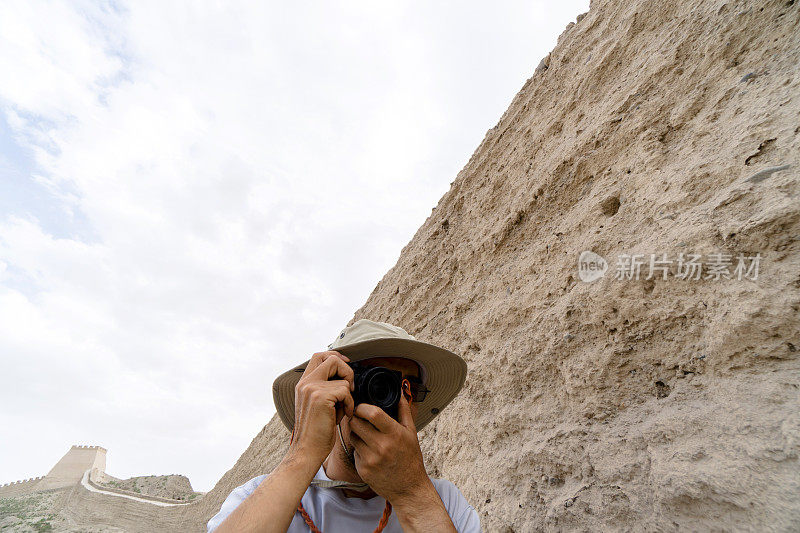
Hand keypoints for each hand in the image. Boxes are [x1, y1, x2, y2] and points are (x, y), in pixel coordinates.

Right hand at [289, 351, 354, 466]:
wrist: (308, 450)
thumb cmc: (316, 431)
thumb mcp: (317, 405)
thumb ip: (325, 388)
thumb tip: (343, 376)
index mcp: (303, 383)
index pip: (319, 356)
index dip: (336, 357)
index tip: (347, 366)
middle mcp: (305, 383)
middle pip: (331, 359)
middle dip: (347, 370)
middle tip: (350, 388)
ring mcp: (311, 388)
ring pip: (342, 378)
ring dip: (348, 395)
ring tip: (341, 409)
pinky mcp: (320, 397)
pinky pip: (345, 391)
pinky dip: (349, 404)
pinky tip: (343, 415)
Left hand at [348, 390, 430, 503]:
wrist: (409, 488)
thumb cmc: (411, 459)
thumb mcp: (411, 433)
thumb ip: (404, 411)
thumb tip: (400, 393)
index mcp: (394, 434)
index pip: (373, 413)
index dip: (363, 407)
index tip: (362, 407)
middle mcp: (382, 446)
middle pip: (356, 423)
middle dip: (356, 418)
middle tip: (360, 419)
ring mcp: (371, 459)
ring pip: (352, 436)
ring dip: (356, 433)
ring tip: (366, 436)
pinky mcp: (363, 470)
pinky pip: (354, 452)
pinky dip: (359, 449)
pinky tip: (369, 452)